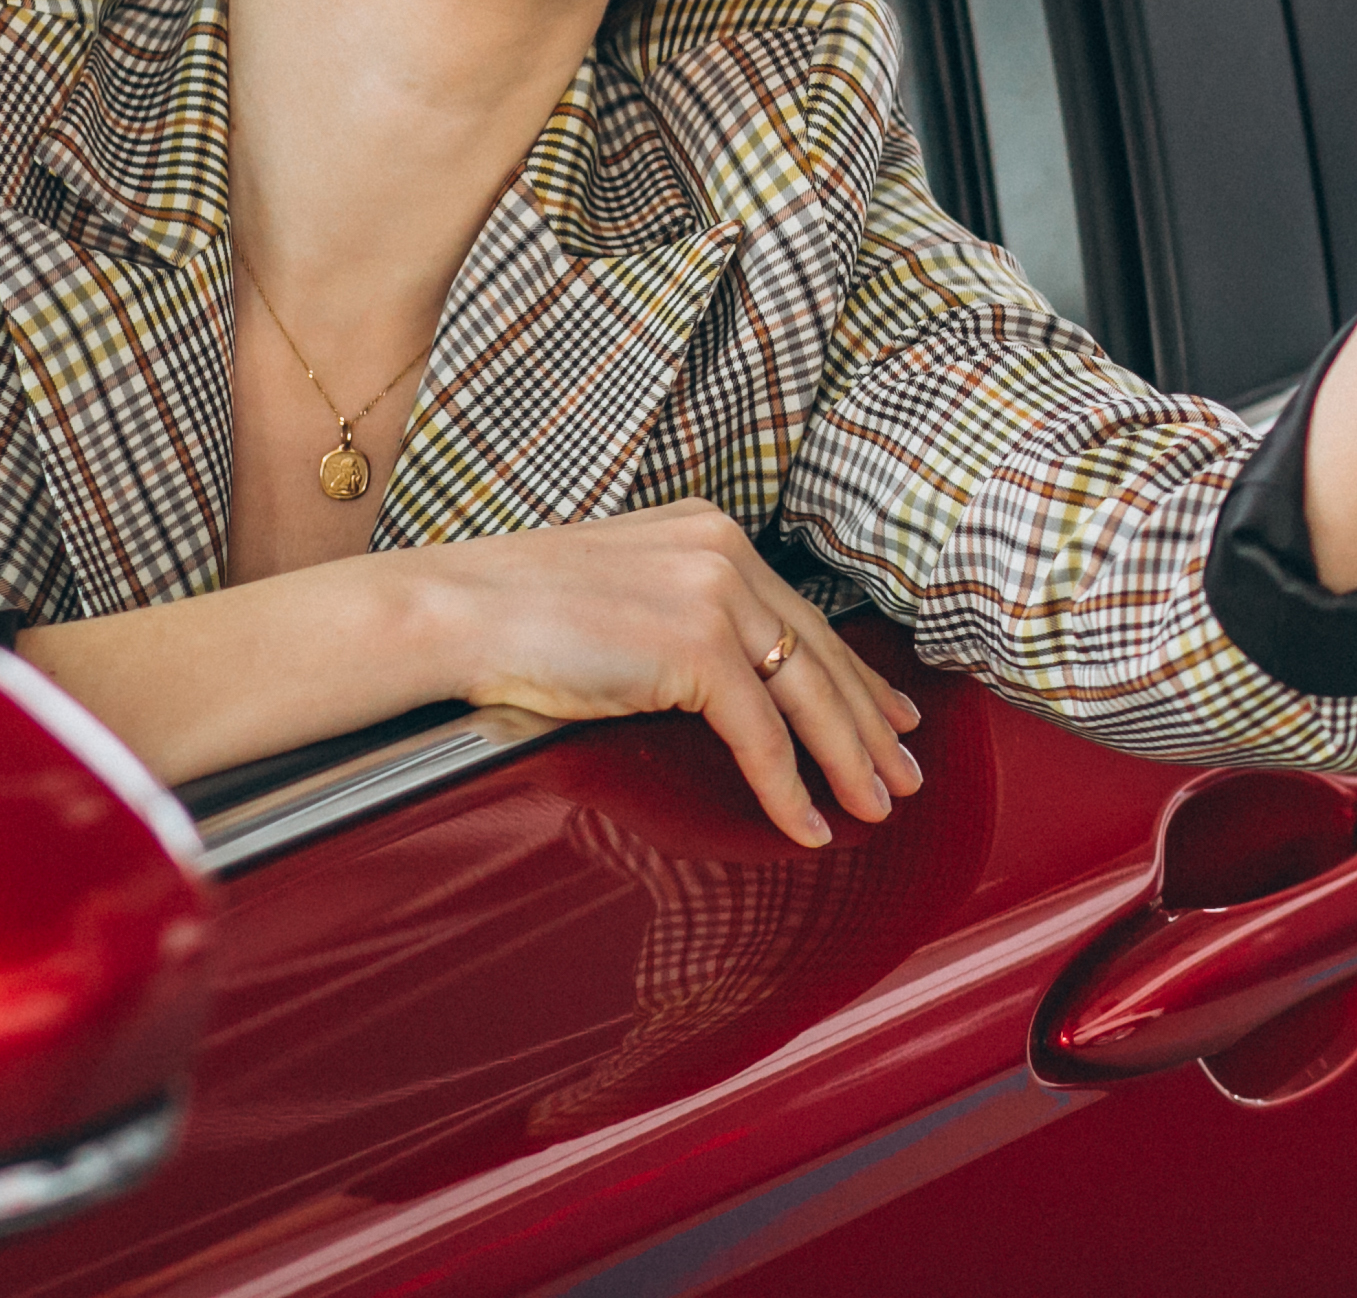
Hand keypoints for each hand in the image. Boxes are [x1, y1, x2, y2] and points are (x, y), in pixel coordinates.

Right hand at [400, 499, 922, 848]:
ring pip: (806, 695)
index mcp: (708, 532)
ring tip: (876, 806)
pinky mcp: (696, 647)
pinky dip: (789, 787)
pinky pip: (761, 735)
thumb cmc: (513, 613)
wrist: (452, 611)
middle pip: (819, 652)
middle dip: (868, 721)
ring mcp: (714, 595)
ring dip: (849, 760)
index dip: (849, 673)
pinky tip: (808, 824)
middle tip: (903, 770)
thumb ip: (677, 615)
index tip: (886, 713)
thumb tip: (723, 676)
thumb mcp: (619, 592)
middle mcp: (724, 552)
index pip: (799, 614)